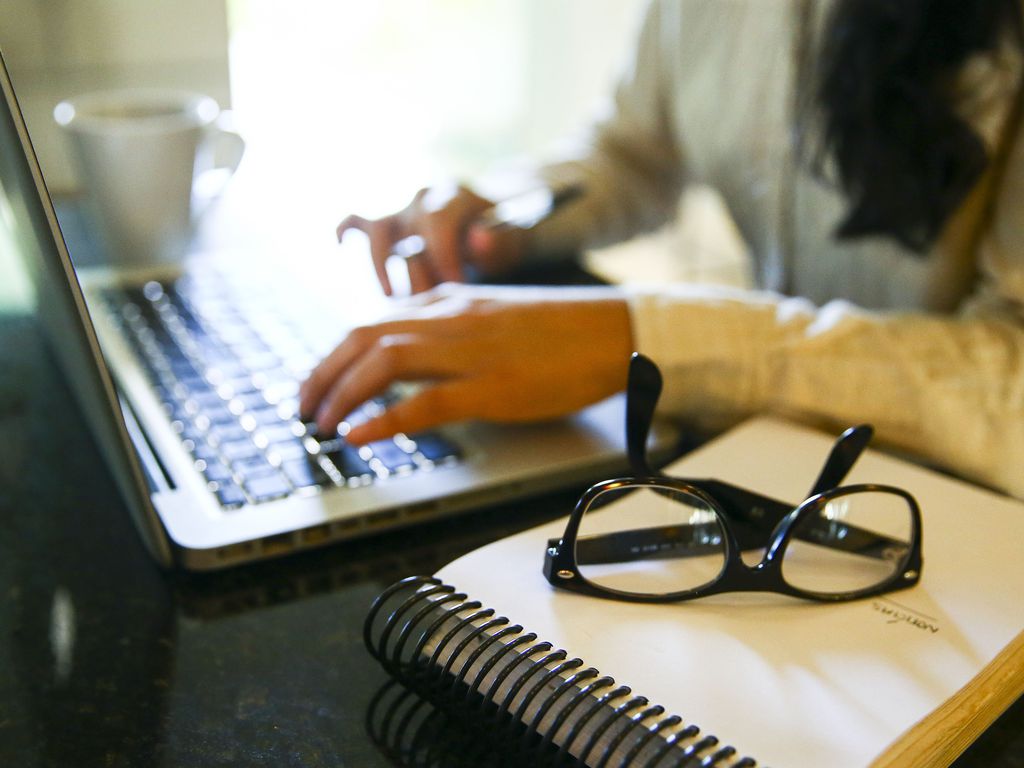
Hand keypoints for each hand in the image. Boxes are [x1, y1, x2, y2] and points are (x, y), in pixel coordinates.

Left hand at [298, 283, 632, 443]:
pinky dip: (384, 418)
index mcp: (450, 302)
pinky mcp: (493, 386)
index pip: (373, 320)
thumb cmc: (561, 330)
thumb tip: (413, 357)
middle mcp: (451, 319)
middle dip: (322, 372)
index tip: (318, 382)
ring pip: (384, 360)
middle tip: (303, 406)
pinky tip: (360, 435)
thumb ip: (450, 329)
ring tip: (321, 424)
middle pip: (363, 335)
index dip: (335, 354)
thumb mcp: (493, 317)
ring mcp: (471, 351)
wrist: (615, 331)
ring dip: (341, 393)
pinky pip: (425, 401)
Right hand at [337, 184, 527, 295]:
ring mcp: (402, 211)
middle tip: (433, 298)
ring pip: (377, 227)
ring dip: (382, 264)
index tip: (457, 287)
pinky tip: (341, 246)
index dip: (445, 256)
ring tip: (392, 296)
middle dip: (421, 266)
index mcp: (455, 196)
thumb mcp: (513, 239)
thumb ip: (500, 239)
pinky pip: (356, 220)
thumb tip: (478, 239)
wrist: (491, 225)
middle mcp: (423, 198)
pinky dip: (346, 230)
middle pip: (410, 226)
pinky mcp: (386, 224)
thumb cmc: (502, 238)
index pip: (440, 220)